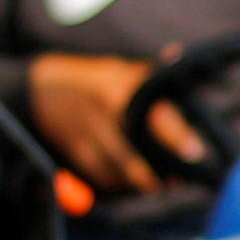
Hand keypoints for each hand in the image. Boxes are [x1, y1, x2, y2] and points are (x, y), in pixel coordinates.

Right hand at [28, 52, 191, 197]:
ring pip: (121, 173)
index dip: (177, 136)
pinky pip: (106, 178)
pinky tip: (136, 181)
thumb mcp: (122, 70)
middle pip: (135, 158)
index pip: (153, 117)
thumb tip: (179, 56)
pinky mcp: (79, 156)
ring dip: (144, 183)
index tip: (196, 152)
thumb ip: (154, 73)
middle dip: (159, 174)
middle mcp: (104, 118)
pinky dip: (123, 183)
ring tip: (163, 183)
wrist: (44, 91)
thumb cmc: (95, 79)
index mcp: (120, 92)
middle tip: (180, 180)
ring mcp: (89, 139)